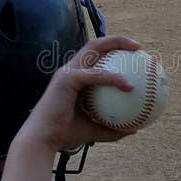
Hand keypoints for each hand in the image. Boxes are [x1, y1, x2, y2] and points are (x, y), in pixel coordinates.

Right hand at [17, 35, 140, 152]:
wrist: (43, 140)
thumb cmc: (64, 135)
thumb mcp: (93, 131)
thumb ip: (112, 128)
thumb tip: (134, 129)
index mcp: (75, 78)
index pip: (94, 57)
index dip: (113, 51)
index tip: (134, 57)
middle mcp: (71, 71)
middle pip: (94, 45)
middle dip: (116, 40)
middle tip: (138, 47)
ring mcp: (68, 73)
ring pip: (93, 49)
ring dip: (115, 44)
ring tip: (136, 50)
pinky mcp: (67, 80)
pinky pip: (96, 75)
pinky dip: (113, 78)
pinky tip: (130, 86)